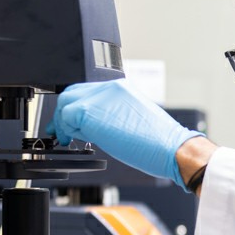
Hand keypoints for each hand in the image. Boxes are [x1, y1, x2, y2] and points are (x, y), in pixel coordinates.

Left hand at [45, 80, 202, 191]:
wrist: (170, 147)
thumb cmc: (159, 143)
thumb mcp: (133, 121)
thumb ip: (110, 117)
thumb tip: (90, 126)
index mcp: (122, 89)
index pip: (88, 92)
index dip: (76, 108)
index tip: (71, 123)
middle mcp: (110, 88)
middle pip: (73, 93)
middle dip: (64, 114)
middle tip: (64, 133)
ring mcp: (100, 97)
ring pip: (66, 103)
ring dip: (64, 122)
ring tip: (71, 139)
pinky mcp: (91, 111)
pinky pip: (66, 117)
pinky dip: (66, 129)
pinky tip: (76, 140)